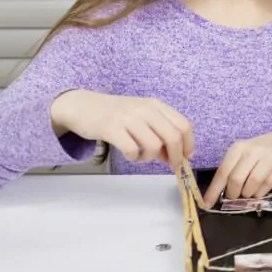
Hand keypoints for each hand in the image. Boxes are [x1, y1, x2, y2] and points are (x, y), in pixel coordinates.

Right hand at [50, 90, 192, 169]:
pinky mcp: (111, 128)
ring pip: (154, 145)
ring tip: (141, 155)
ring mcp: (128, 118)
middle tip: (171, 166)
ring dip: (150, 157)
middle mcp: (145, 109)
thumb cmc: (116, 114)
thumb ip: (159, 132)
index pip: (183, 125)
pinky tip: (129, 154)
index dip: (189, 144)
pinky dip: (134, 157)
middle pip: (173, 136)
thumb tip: (174, 156)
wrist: (83, 106)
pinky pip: (132, 150)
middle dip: (176, 156)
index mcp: (156, 105)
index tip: (186, 158)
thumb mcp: (142, 117)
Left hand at [202, 131, 271, 207]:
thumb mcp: (243, 154)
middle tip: (235, 196)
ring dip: (247, 195)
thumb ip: (231, 170)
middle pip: (236, 180)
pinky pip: (265, 187)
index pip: (223, 172)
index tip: (207, 204)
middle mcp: (253, 151)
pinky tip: (259, 191)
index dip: (214, 190)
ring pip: (251, 184)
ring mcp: (268, 158)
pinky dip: (259, 194)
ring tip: (248, 193)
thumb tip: (217, 194)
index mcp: (238, 147)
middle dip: (233, 194)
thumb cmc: (260, 151)